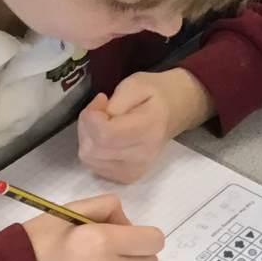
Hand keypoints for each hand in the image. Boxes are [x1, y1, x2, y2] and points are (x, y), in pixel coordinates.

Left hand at [76, 70, 211, 182]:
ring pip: (89, 159)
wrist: (175, 111)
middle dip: (86, 125)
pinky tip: (104, 138)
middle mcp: (142, 156)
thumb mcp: (136, 84)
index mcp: (148, 130)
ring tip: (101, 123)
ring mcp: (135, 170)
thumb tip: (100, 118)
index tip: (101, 101)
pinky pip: (95, 166)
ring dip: (87, 138)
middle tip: (99, 110)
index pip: (105, 134)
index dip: (91, 116)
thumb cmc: (155, 94)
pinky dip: (92, 150)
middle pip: (93, 149)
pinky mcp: (127, 177)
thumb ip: (116, 101)